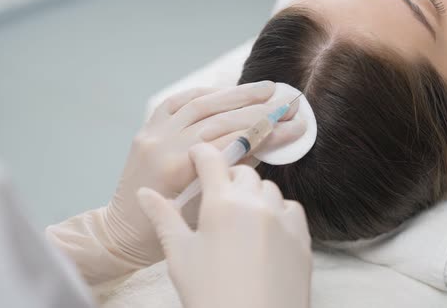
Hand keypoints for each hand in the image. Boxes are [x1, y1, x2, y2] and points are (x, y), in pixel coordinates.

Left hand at [105, 82, 306, 266]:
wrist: (120, 232)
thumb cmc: (157, 235)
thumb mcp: (200, 214)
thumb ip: (227, 179)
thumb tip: (260, 149)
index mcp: (175, 168)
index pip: (232, 141)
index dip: (266, 132)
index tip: (294, 127)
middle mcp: (162, 144)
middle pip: (220, 118)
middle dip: (259, 110)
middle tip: (288, 104)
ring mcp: (152, 133)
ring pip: (200, 104)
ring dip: (236, 94)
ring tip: (266, 89)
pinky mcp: (147, 130)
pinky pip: (177, 102)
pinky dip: (204, 93)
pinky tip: (226, 89)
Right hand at [138, 144, 311, 307]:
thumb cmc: (211, 295)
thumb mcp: (180, 256)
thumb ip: (164, 217)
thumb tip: (144, 193)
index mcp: (222, 203)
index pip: (212, 159)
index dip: (201, 154)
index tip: (197, 157)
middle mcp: (256, 203)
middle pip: (243, 172)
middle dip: (227, 178)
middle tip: (216, 199)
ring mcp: (283, 219)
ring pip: (269, 188)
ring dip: (254, 194)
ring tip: (241, 218)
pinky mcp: (302, 237)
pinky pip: (291, 208)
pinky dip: (278, 211)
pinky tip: (266, 231)